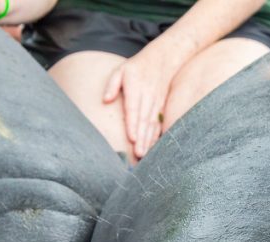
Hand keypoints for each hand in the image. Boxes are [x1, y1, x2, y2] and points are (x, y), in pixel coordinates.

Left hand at [103, 40, 188, 159]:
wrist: (164, 58)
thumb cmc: (137, 66)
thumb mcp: (121, 70)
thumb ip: (112, 84)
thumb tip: (105, 100)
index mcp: (135, 88)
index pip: (133, 109)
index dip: (133, 125)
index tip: (131, 139)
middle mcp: (147, 97)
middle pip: (144, 121)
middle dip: (142, 138)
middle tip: (138, 154)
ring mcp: (157, 103)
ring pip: (153, 124)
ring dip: (149, 140)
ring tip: (144, 154)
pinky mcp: (162, 106)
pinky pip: (159, 123)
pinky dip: (157, 135)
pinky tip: (154, 147)